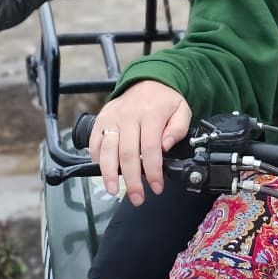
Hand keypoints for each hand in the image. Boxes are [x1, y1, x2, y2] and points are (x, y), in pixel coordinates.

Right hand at [89, 80, 191, 204]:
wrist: (148, 80)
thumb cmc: (165, 100)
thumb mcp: (182, 110)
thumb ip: (178, 128)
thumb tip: (166, 145)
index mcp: (151, 115)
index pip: (150, 149)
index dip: (153, 172)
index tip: (156, 187)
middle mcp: (129, 117)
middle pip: (127, 154)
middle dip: (132, 181)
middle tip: (137, 198)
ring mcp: (112, 119)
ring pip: (107, 150)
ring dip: (109, 174)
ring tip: (113, 191)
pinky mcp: (101, 121)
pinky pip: (95, 143)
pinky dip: (97, 159)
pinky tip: (103, 172)